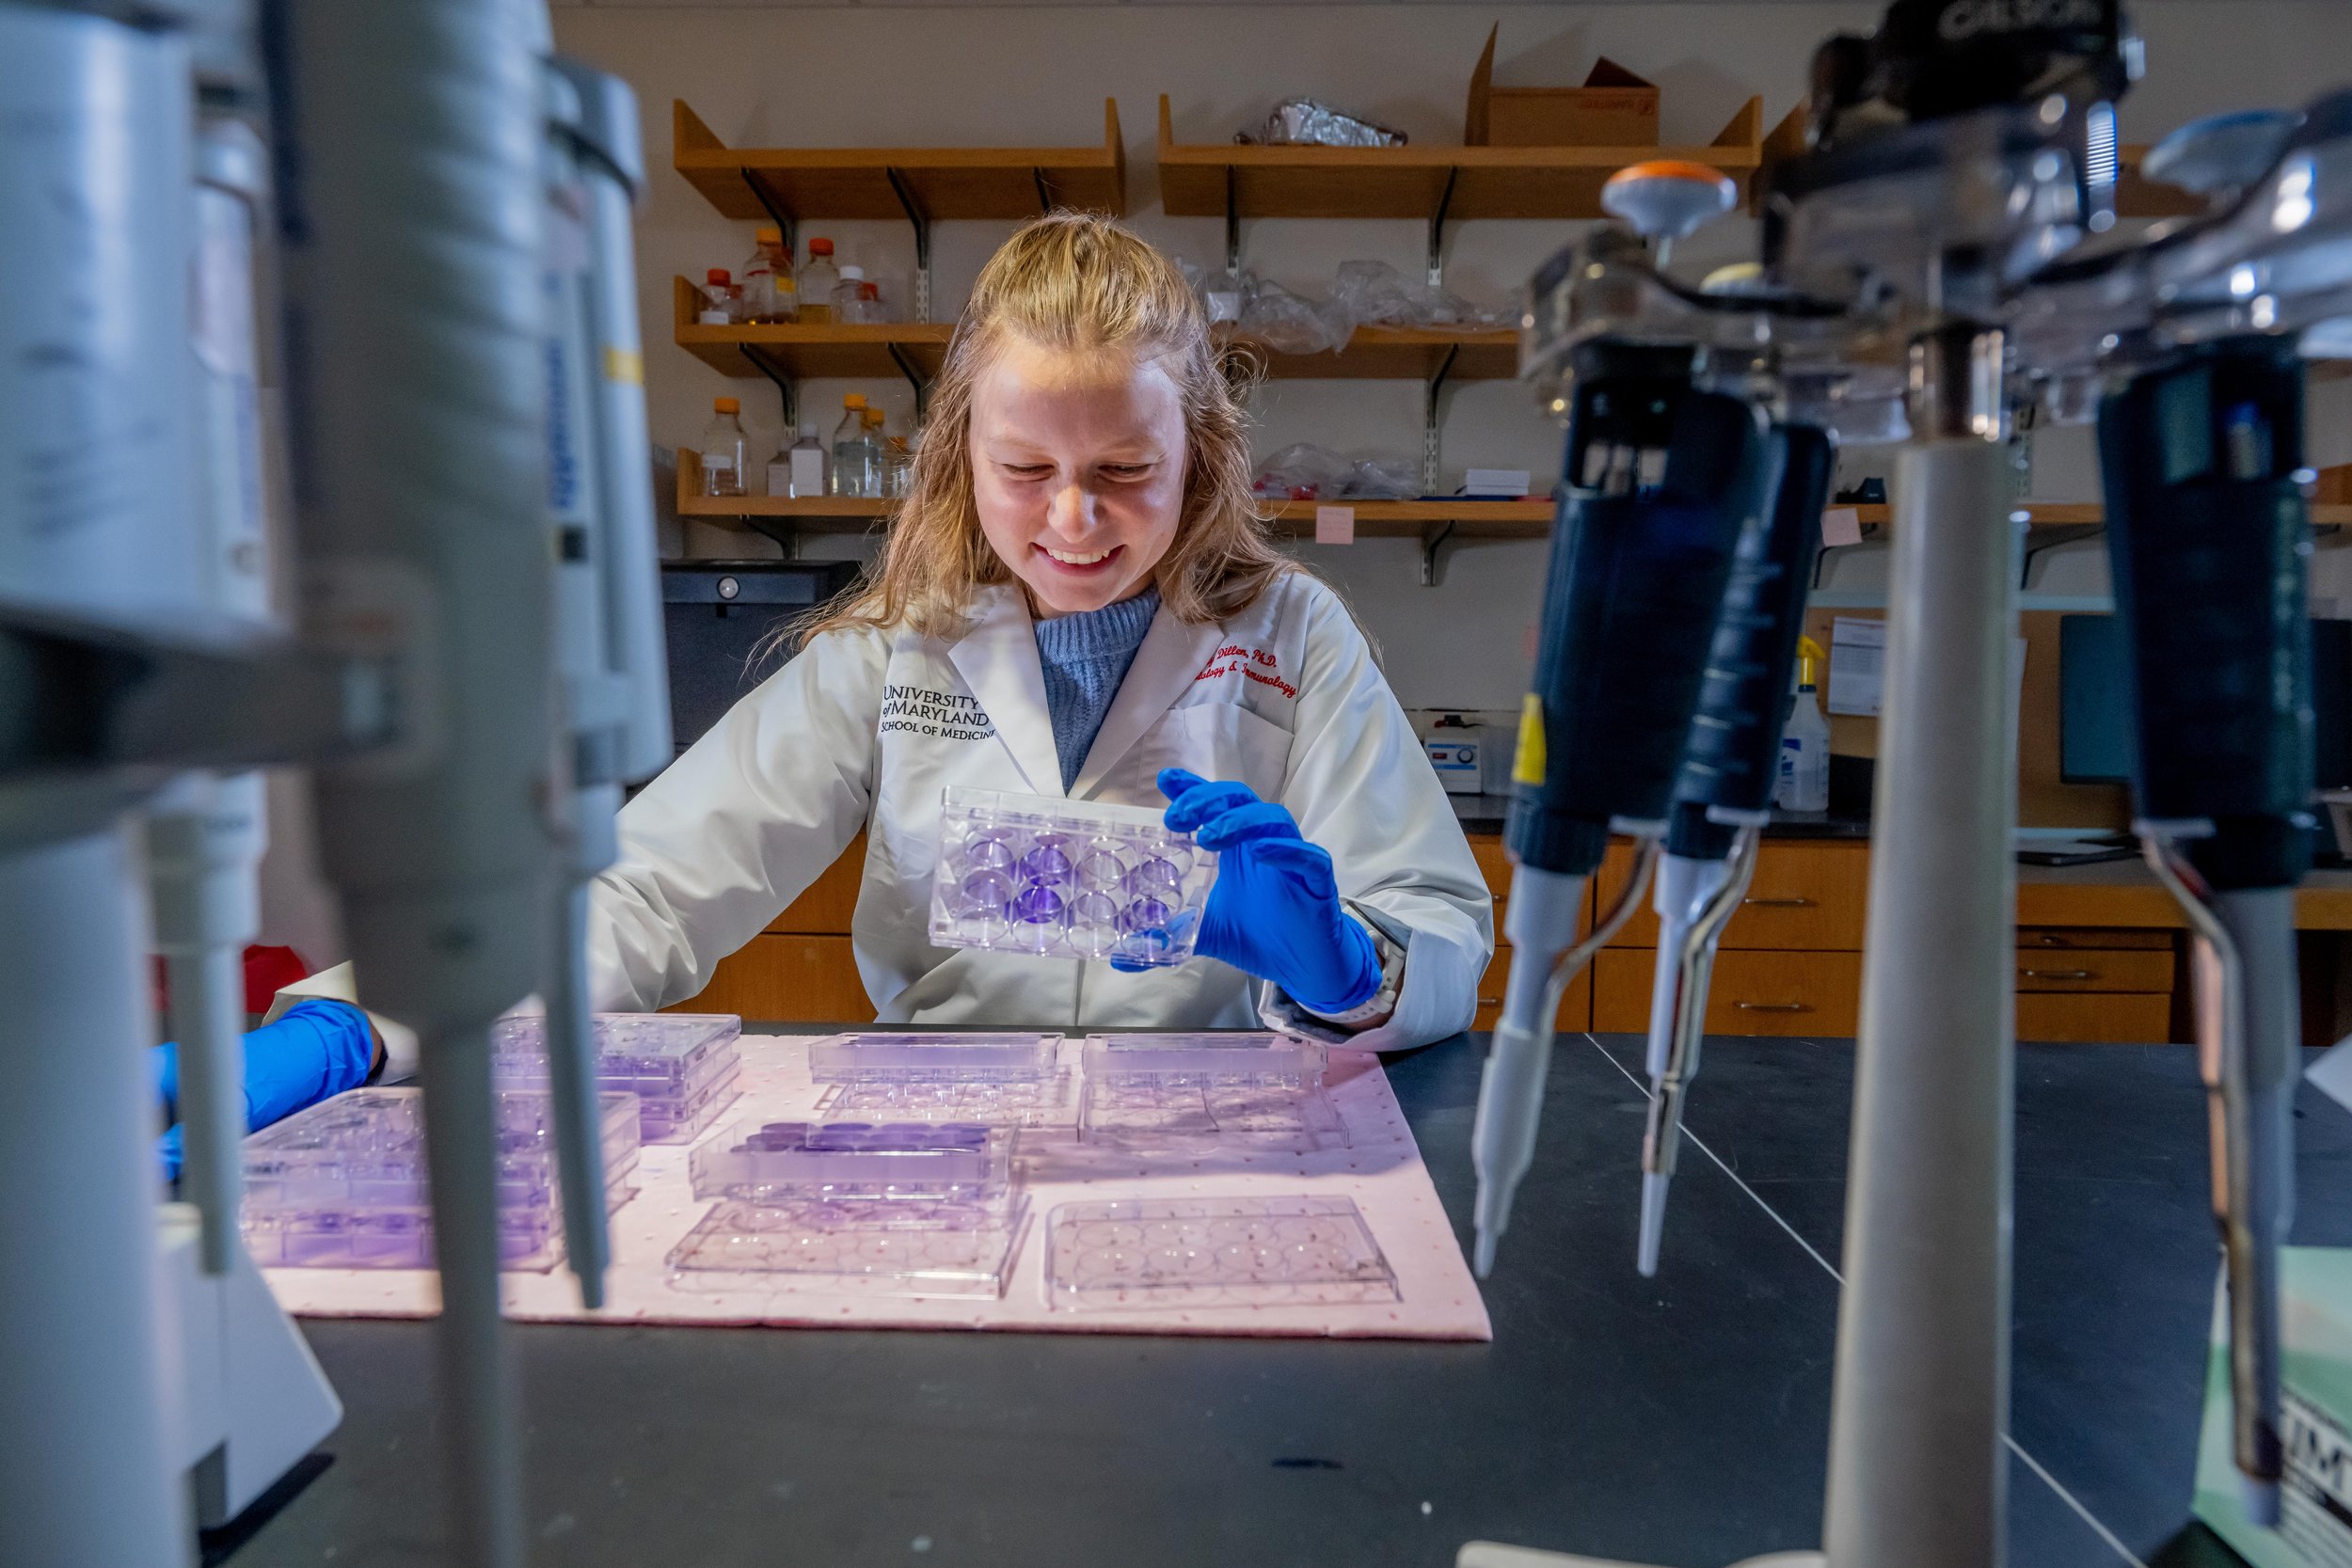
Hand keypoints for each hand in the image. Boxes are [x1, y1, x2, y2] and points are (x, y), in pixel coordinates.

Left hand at [1129, 768, 1381, 1014]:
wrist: (1302, 967)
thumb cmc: (1258, 937)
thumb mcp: (1205, 933)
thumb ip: (1168, 937)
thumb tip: (1122, 957)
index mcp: (1236, 848)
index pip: (1214, 805)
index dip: (1192, 788)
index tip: (1165, 780)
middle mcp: (1263, 843)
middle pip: (1239, 800)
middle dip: (1207, 800)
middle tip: (1177, 817)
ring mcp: (1292, 859)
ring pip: (1273, 818)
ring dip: (1239, 821)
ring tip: (1208, 835)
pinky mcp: (1317, 881)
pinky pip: (1308, 856)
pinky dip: (1285, 850)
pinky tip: (1261, 852)